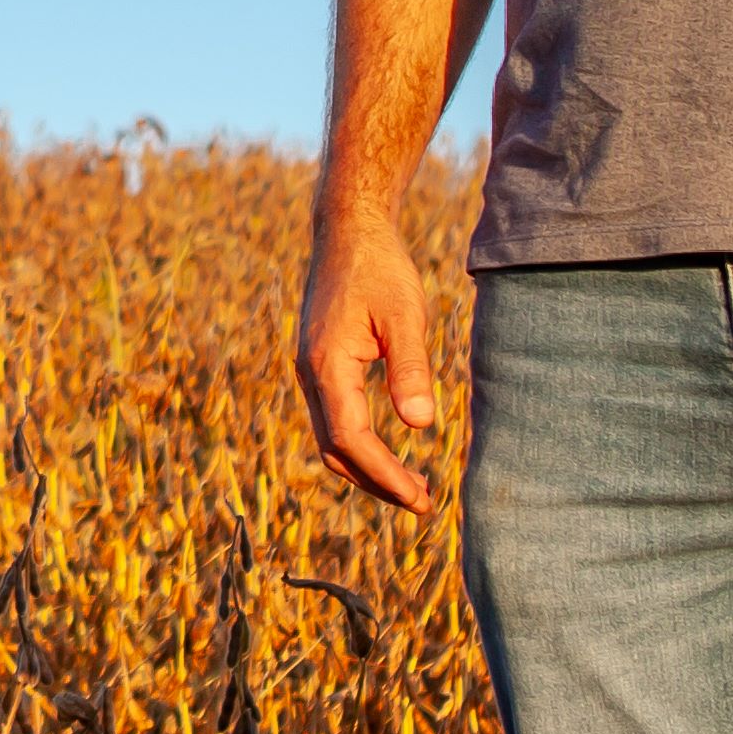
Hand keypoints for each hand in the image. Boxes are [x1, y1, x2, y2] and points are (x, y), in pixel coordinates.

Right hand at [295, 208, 446, 513]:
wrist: (348, 230)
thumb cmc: (380, 268)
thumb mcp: (405, 315)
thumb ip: (410, 369)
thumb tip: (420, 427)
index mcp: (327, 365)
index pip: (352, 439)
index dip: (385, 474)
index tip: (420, 498)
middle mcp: (309, 374)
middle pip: (335, 450)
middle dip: (376, 482)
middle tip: (423, 503)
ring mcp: (310, 370)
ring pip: (330, 438)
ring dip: (367, 468)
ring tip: (412, 485)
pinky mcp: (319, 365)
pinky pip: (332, 419)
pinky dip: (358, 445)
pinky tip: (389, 448)